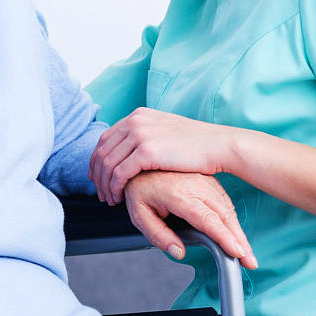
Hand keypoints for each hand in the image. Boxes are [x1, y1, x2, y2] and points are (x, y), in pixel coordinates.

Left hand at [90, 107, 242, 203]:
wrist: (219, 145)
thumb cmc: (197, 144)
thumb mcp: (166, 130)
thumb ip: (147, 134)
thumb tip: (133, 147)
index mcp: (138, 115)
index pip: (105, 138)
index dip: (97, 160)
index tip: (96, 176)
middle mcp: (135, 121)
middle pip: (102, 151)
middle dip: (98, 175)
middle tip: (100, 193)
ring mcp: (139, 135)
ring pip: (108, 164)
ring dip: (105, 185)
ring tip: (109, 199)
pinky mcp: (146, 151)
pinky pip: (119, 173)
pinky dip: (115, 188)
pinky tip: (119, 198)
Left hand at [123, 171, 257, 269]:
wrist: (140, 158)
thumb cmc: (139, 186)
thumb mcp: (139, 213)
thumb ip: (157, 234)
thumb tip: (178, 252)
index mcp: (178, 195)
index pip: (207, 220)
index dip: (225, 238)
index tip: (237, 253)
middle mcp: (195, 186)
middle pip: (224, 216)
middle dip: (239, 241)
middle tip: (249, 261)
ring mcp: (204, 181)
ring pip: (227, 209)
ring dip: (238, 231)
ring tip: (245, 252)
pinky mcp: (208, 180)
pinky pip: (224, 201)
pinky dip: (232, 219)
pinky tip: (234, 233)